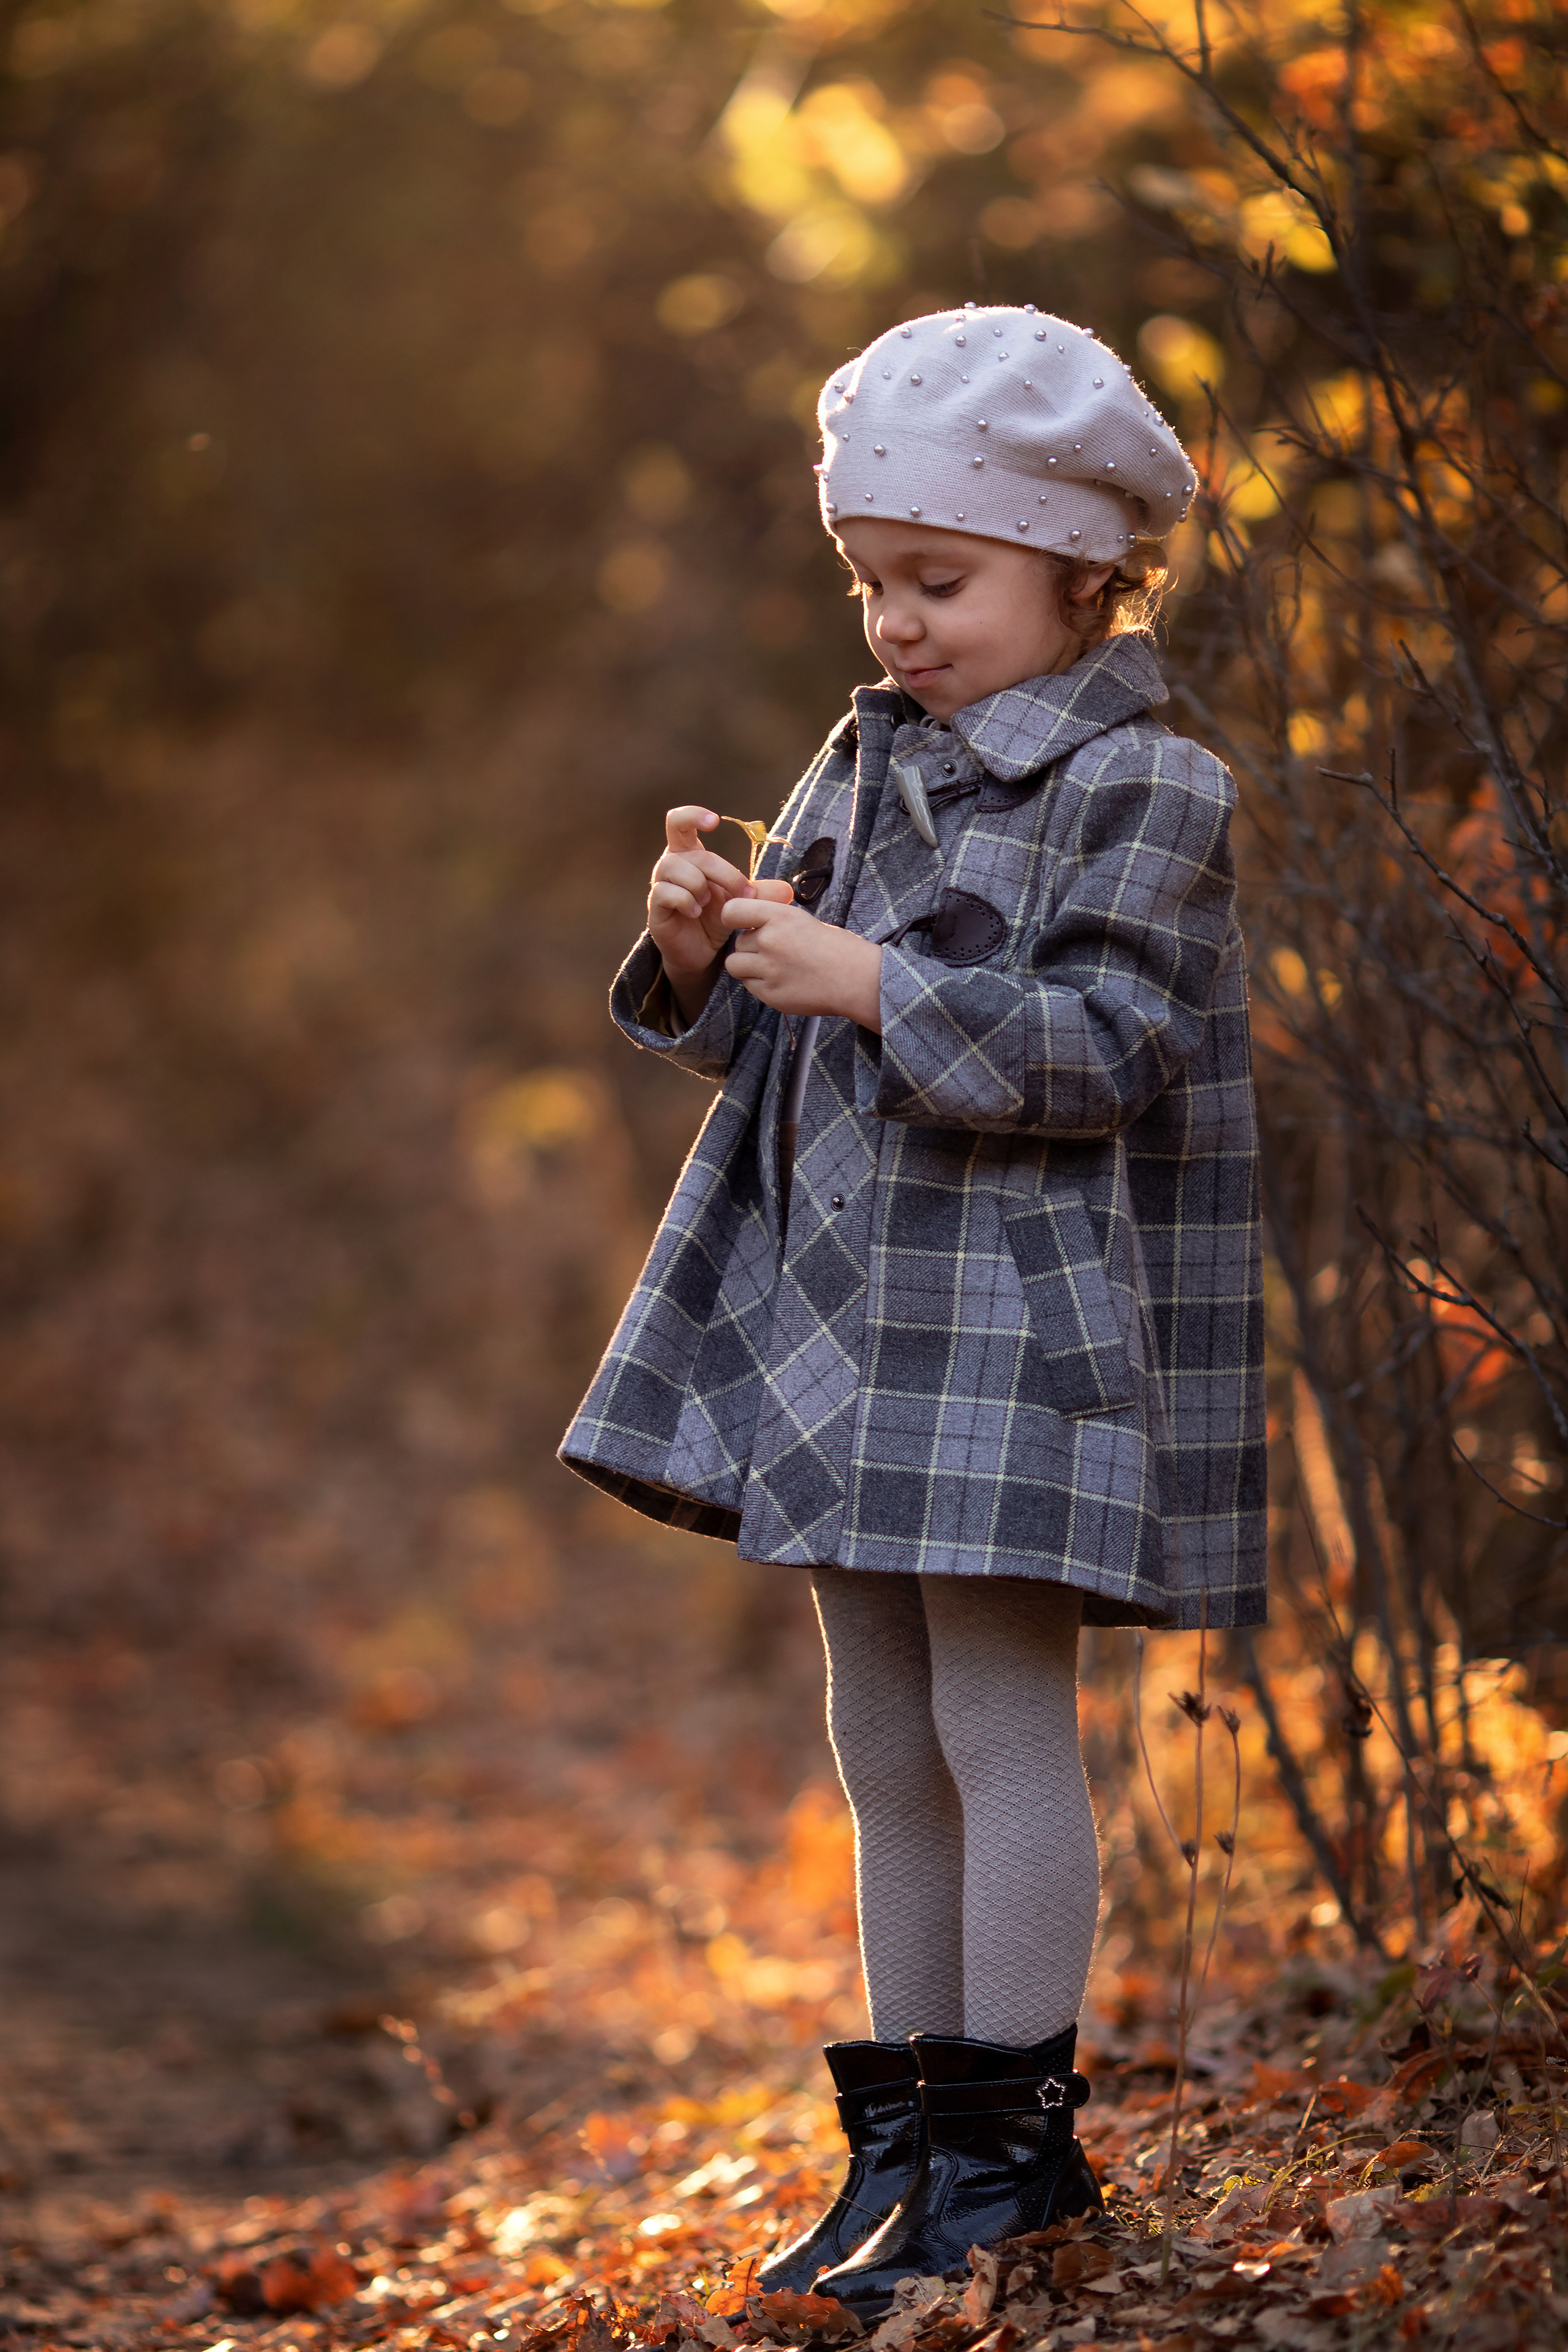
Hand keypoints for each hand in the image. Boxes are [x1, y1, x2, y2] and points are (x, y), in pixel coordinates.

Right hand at [649, 806, 791, 1025]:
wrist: (701, 952)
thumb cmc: (716, 918)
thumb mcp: (741, 902)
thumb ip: (761, 893)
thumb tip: (788, 890)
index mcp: (689, 854)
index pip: (679, 822)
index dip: (693, 815)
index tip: (714, 821)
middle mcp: (671, 865)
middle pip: (693, 853)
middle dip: (723, 872)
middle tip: (742, 893)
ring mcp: (660, 885)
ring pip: (673, 868)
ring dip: (698, 885)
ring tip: (708, 904)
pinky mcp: (655, 908)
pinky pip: (665, 892)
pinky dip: (684, 900)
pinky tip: (695, 913)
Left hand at [723, 897, 883, 1030]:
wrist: (856, 979)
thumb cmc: (835, 947)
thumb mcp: (802, 920)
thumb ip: (773, 919)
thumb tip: (746, 918)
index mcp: (779, 917)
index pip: (731, 912)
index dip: (732, 918)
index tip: (740, 924)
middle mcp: (770, 941)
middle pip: (738, 942)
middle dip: (751, 947)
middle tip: (776, 952)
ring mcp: (768, 970)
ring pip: (735, 965)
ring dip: (748, 966)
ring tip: (773, 967)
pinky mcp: (770, 994)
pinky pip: (748, 986)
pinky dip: (760, 984)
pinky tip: (783, 981)